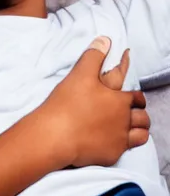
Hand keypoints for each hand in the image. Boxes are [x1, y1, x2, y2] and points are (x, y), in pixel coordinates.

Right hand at [39, 37, 149, 167]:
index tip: (130, 92)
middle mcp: (124, 120)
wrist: (54, 135)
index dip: (134, 92)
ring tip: (131, 126)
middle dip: (139, 112)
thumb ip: (94, 56)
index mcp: (119, 100)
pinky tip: (115, 141)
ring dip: (138, 129)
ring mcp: (118, 139)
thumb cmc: (67, 103)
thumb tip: (105, 40)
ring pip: (140, 135)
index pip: (136, 95)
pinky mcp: (110, 155)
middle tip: (131, 109)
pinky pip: (126, 150)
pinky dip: (124, 144)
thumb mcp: (80, 74)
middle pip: (142, 116)